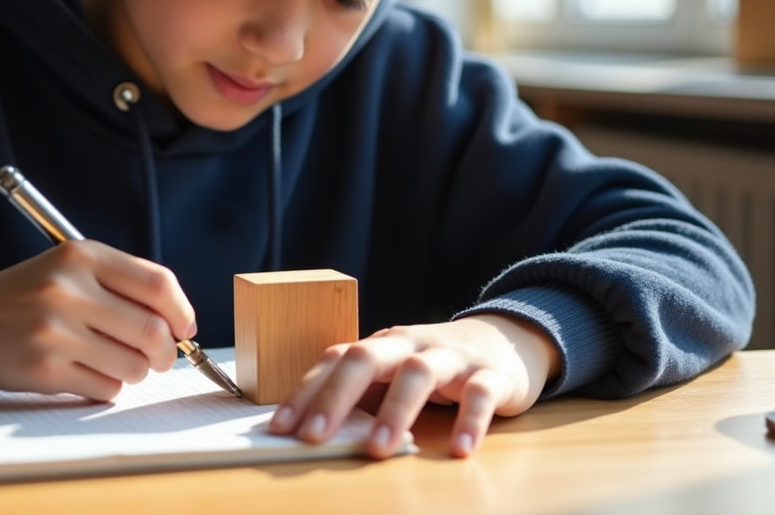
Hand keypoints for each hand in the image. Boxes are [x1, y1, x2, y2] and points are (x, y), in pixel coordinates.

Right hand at [0, 240, 196, 400]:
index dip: (182, 311)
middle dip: (166, 352)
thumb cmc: (26, 294)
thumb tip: (178, 323)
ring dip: (135, 371)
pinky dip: (107, 386)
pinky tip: (86, 372)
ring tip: (114, 361)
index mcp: (81, 256)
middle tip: (160, 357)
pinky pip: (105, 388)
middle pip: (152, 331)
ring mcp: (55, 331)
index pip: (157, 284)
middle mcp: (68, 289)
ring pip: (133, 366)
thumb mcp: (69, 268)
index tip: (184, 327)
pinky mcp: (44, 369)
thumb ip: (121, 284)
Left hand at [267, 314, 559, 457]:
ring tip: (377, 451)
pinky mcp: (493, 375)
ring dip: (395, 411)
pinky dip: (469, 421)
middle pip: (367, 357)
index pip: (335, 360)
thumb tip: (314, 431)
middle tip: (313, 437)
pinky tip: (459, 450)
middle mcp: (412, 344)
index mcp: (382, 344)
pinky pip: (480, 395)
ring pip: (419, 373)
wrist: (507, 339)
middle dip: (336, 397)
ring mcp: (452, 356)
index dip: (306, 391)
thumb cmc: (437, 364)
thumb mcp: (397, 372)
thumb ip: (365, 395)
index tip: (281, 427)